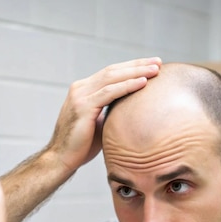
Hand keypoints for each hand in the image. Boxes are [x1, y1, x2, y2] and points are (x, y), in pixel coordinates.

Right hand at [47, 57, 161, 170]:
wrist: (61, 159)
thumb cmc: (81, 146)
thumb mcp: (100, 122)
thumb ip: (112, 111)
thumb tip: (134, 109)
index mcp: (83, 90)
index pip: (111, 73)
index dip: (132, 67)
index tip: (152, 65)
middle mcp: (80, 88)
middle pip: (113, 70)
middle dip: (137, 65)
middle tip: (159, 62)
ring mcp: (80, 96)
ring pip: (112, 77)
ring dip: (136, 72)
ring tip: (156, 69)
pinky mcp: (83, 106)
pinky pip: (109, 92)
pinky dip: (127, 86)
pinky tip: (143, 82)